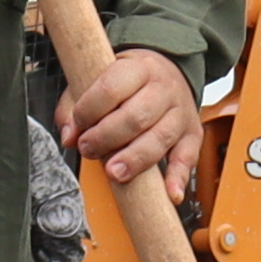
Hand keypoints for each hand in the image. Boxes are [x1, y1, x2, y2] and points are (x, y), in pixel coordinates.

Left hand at [62, 45, 206, 201]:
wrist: (168, 70)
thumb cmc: (128, 81)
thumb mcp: (98, 79)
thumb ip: (75, 105)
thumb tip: (68, 137)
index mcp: (137, 68)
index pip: (111, 89)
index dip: (89, 111)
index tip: (78, 125)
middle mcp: (163, 88)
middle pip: (135, 117)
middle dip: (106, 138)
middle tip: (89, 149)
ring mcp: (180, 112)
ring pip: (160, 138)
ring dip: (135, 159)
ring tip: (114, 172)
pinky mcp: (191, 134)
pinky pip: (188, 157)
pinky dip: (179, 177)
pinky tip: (171, 193)